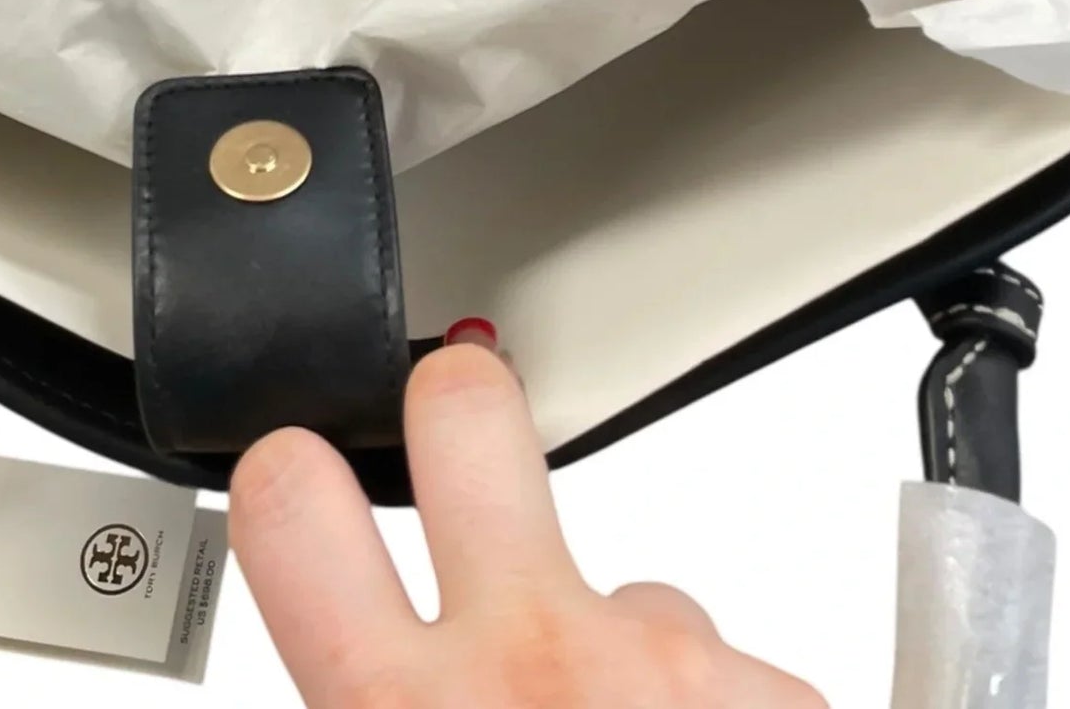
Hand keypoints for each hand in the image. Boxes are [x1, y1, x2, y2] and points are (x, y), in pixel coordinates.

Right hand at [231, 326, 826, 707]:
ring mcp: (664, 666)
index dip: (288, 468)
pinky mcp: (780, 689)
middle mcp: (530, 663)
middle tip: (460, 411)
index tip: (297, 459)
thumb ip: (381, 701)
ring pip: (636, 597)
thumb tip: (376, 680)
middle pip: (470, 414)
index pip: (289, 509)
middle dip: (458, 392)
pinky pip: (729, 680)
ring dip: (634, 662)